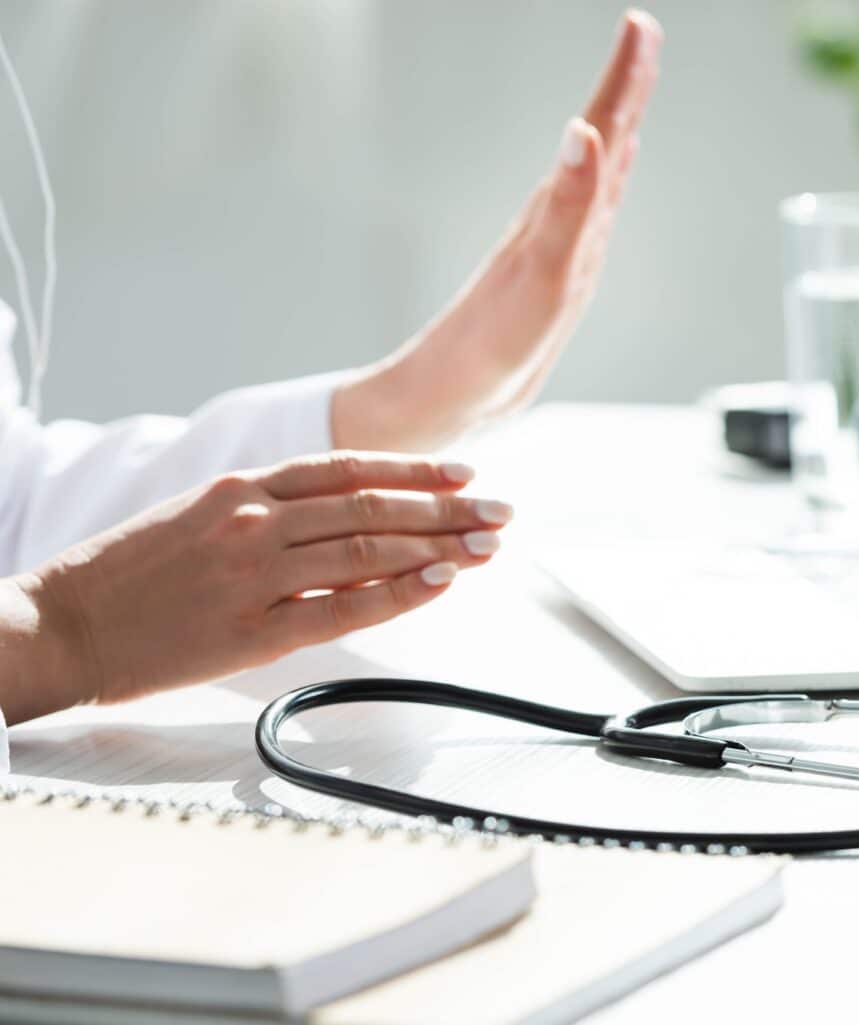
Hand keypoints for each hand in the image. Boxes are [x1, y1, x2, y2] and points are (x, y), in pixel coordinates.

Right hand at [0, 452, 510, 722]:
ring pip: (368, 549)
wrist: (60, 623)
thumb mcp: (196, 517)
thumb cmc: (128, 575)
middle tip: (500, 510)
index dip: (414, 470)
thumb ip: (266, 511)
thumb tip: (340, 516)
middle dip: (447, 508)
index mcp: (242, 489)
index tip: (464, 474)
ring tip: (489, 544)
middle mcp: (255, 520)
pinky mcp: (254, 629)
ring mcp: (256, 573)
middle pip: (372, 506)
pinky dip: (399, 591)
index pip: (348, 469)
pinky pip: (344, 606)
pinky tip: (441, 581)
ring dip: (438, 545)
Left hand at [332, 9, 663, 451]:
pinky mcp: (554, 278)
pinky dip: (605, 186)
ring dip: (617, 129)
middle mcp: (559, 221)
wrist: (450, 397)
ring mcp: (557, 248)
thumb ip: (567, 205)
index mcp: (559, 213)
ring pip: (596, 174)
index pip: (600, 129)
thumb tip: (582, 131)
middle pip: (601, 139)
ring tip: (634, 95)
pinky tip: (606, 183)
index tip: (641, 26)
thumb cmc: (489, 346)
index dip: (624, 79)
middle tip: (645, 37)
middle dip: (627, 88)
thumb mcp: (539, 276)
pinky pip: (590, 217)